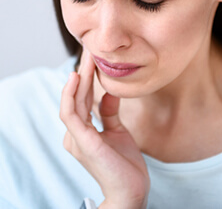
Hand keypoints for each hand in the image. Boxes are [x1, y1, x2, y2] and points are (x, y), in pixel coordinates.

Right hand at [60, 49, 149, 208]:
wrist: (131, 190)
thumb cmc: (123, 163)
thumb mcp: (117, 131)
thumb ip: (109, 113)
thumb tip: (107, 93)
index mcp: (82, 131)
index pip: (82, 99)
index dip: (87, 78)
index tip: (94, 59)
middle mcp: (75, 133)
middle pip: (77, 96)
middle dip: (83, 72)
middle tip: (89, 50)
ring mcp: (76, 138)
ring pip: (72, 101)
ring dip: (79, 78)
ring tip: (85, 58)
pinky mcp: (83, 142)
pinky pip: (71, 114)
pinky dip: (71, 95)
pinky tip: (78, 77)